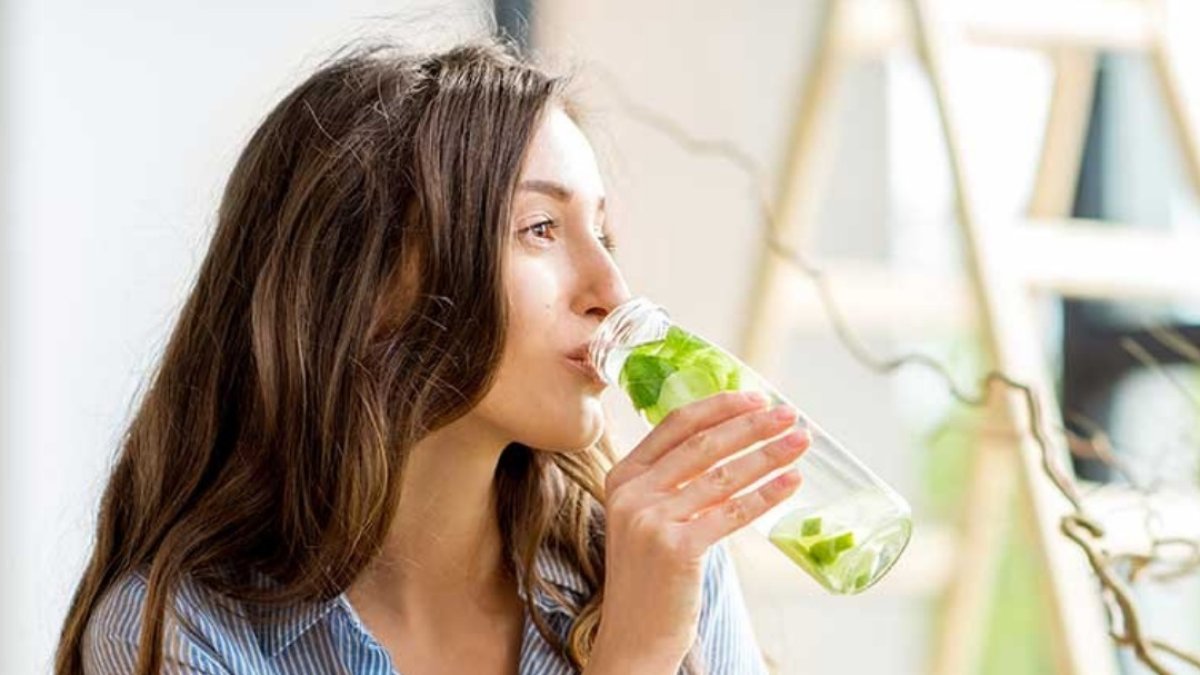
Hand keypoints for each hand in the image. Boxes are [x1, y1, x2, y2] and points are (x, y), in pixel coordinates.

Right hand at [589, 391, 807, 672]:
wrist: (633, 638)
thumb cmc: (650, 578)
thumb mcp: (646, 519)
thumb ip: (671, 483)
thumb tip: (728, 445)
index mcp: (622, 476)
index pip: (674, 425)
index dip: (718, 406)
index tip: (755, 397)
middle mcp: (632, 493)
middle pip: (703, 443)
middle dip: (752, 425)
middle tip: (789, 413)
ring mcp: (651, 520)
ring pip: (723, 475)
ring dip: (768, 454)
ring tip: (800, 441)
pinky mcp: (677, 548)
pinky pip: (732, 512)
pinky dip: (766, 494)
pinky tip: (791, 482)